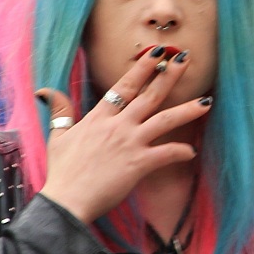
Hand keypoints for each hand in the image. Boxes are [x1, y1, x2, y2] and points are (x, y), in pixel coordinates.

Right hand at [37, 51, 212, 223]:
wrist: (66, 200)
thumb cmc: (62, 171)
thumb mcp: (58, 136)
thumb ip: (60, 110)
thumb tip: (46, 91)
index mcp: (99, 117)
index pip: (124, 86)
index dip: (142, 68)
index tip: (158, 53)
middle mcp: (117, 125)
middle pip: (149, 95)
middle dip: (168, 75)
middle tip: (185, 59)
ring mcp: (130, 143)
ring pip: (164, 120)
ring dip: (187, 110)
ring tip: (207, 101)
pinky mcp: (139, 164)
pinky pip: (166, 154)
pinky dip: (181, 152)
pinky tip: (192, 151)